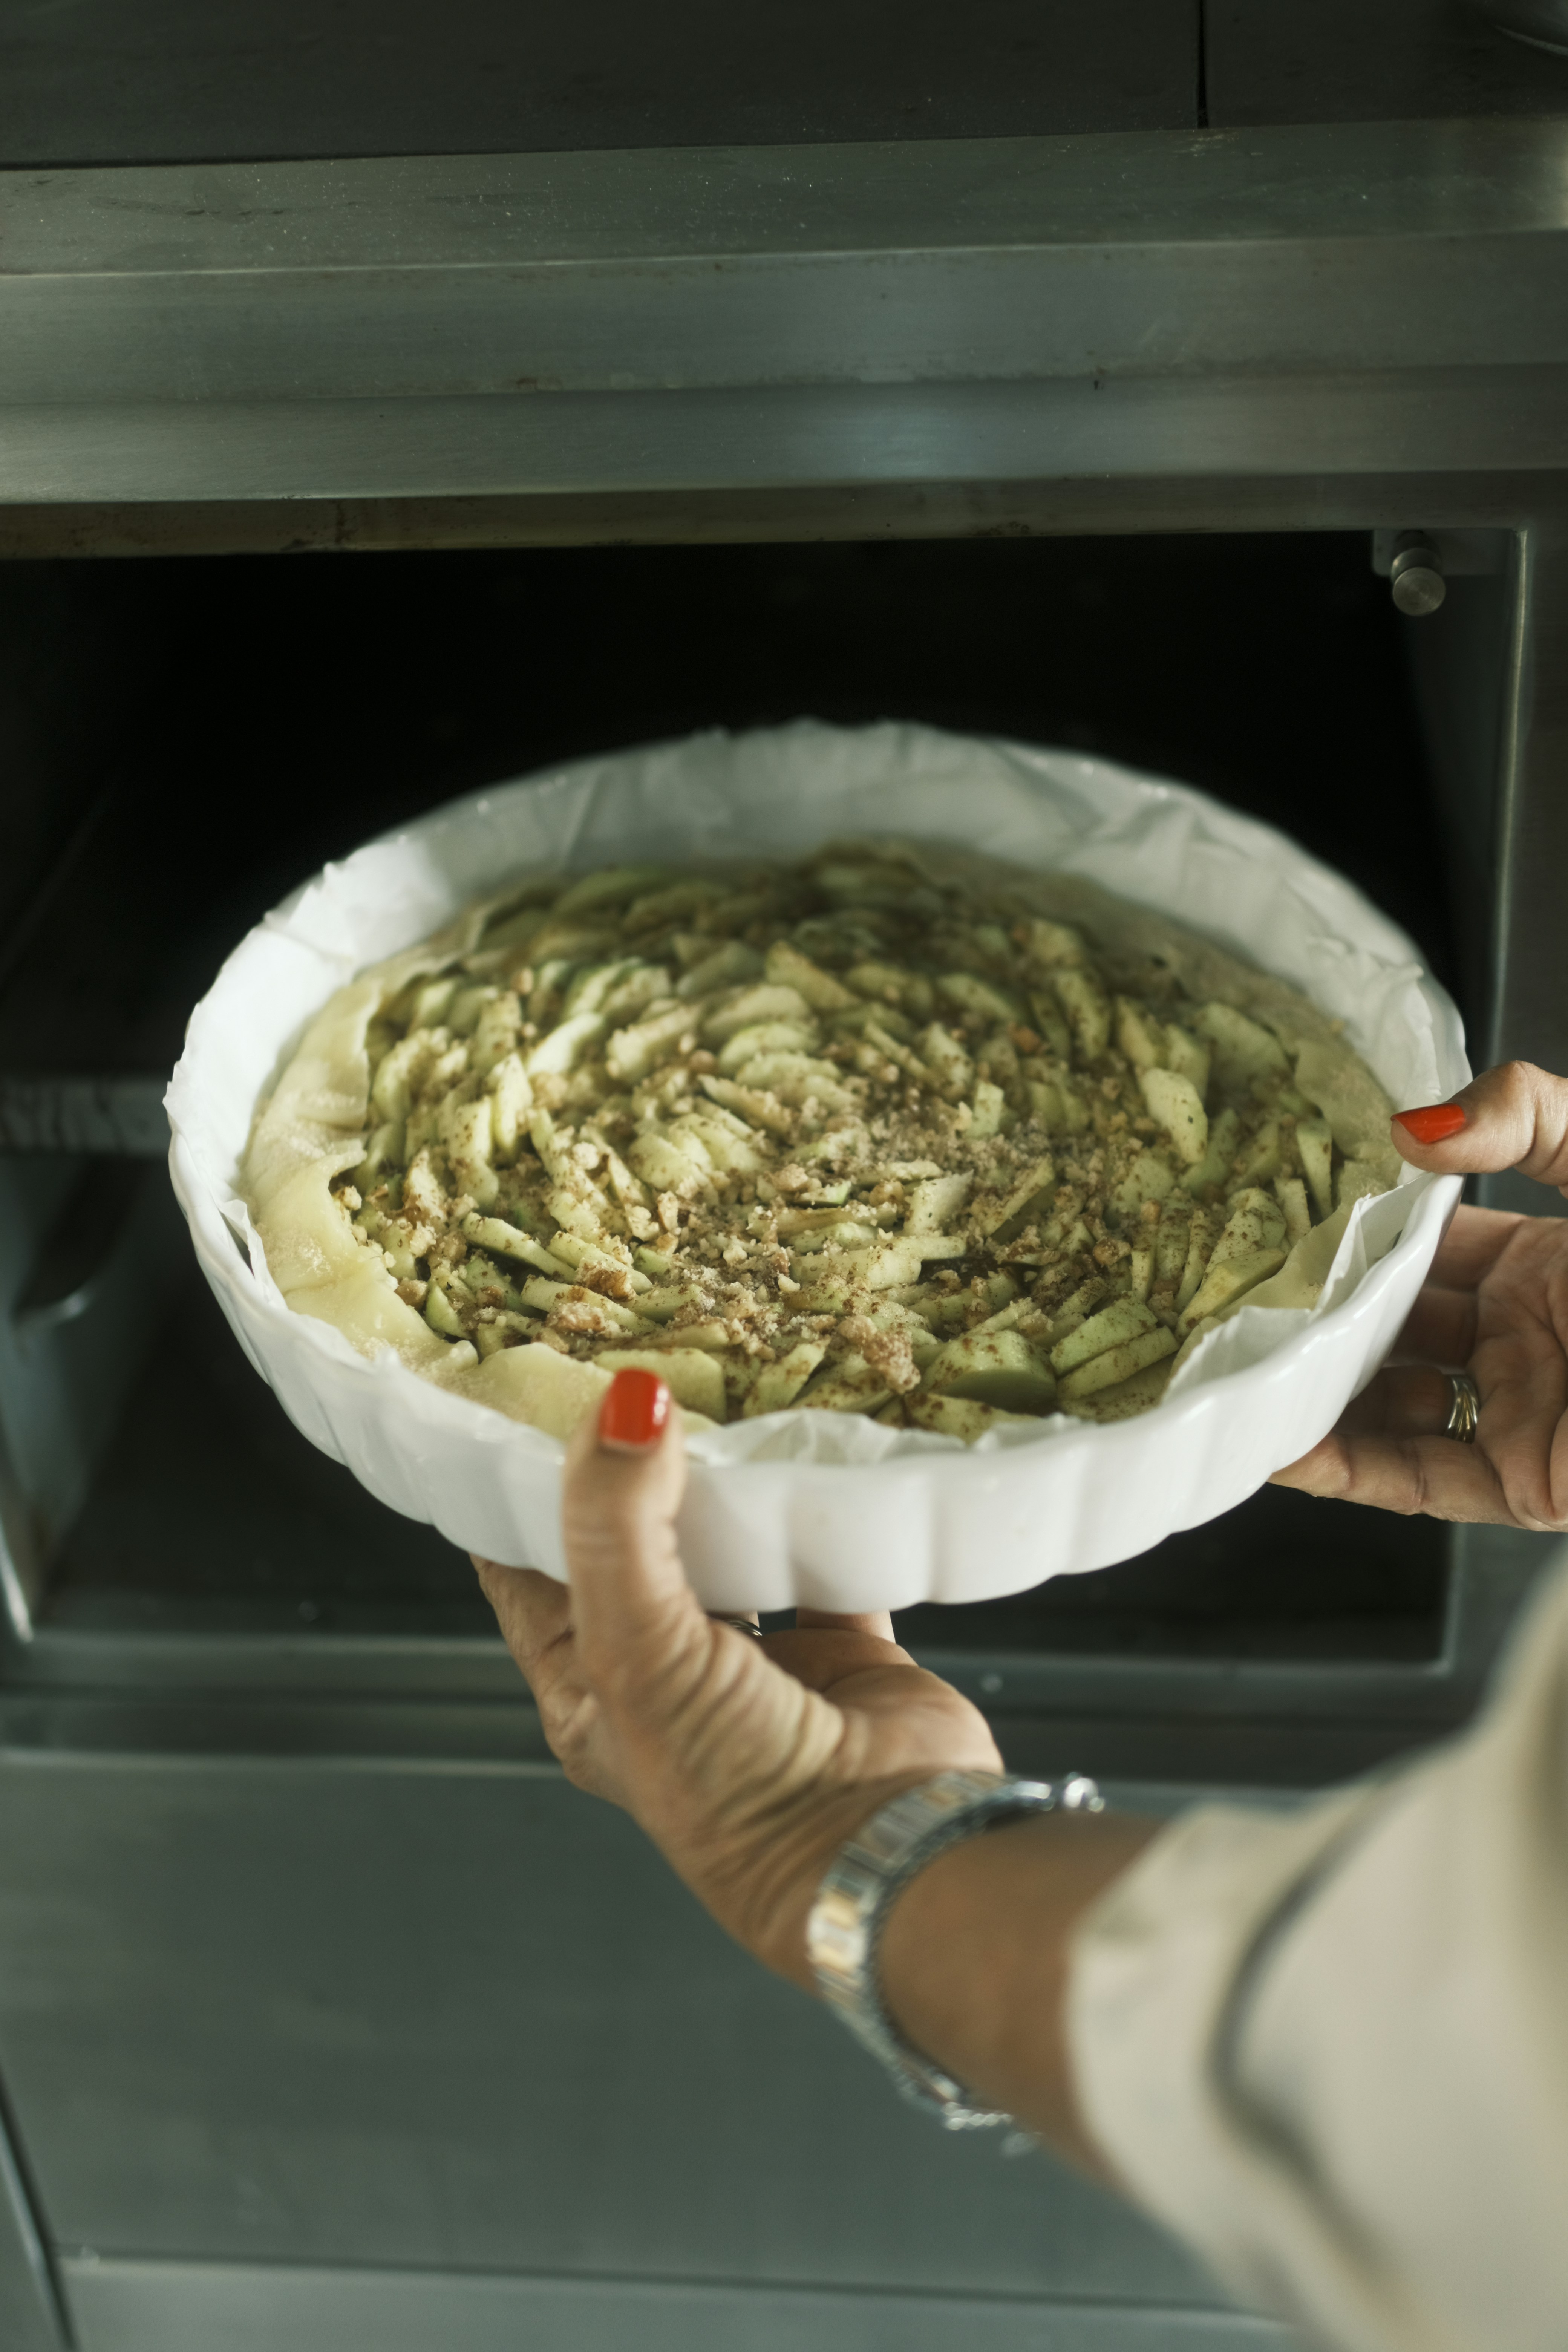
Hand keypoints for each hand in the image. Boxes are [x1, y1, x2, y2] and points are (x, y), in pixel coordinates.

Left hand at [473, 1373, 1001, 1990]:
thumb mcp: (637, 1646)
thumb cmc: (735, 1785)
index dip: (516, 1494)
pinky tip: (815, 1460)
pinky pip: (827, 1563)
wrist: (884, 1852)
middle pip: (632, 1551)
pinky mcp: (845, 1655)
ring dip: (726, 1491)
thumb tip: (624, 1399)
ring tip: (719, 1400)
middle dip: (629, 1474)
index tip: (516, 1402)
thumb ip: (618, 1520)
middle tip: (630, 1377)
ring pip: (730, 1551)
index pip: (529, 1574)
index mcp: (592, 1694)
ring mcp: (758, 1668)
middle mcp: (668, 1680)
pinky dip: (824, 1517)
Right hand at [1273, 1061, 1567, 1529]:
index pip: (1423, 1248)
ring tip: (1235, 1378)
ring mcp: (1525, 1414)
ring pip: (1392, 1410)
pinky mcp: (1530, 1485)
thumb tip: (1413, 1124)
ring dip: (1313, 1399)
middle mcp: (1527, 1340)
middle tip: (1232, 1303)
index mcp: (1547, 1262)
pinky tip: (1285, 1445)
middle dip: (1313, 1320)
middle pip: (1393, 1330)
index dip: (1353, 1239)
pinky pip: (1420, 1480)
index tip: (1280, 1225)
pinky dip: (1347, 1470)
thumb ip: (1532, 1115)